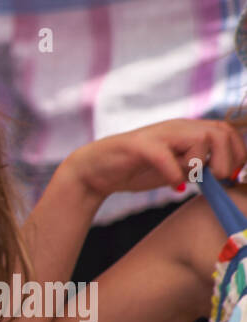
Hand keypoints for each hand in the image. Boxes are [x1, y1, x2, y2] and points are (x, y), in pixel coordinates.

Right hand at [61, 119, 246, 200]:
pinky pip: (166, 157)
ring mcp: (159, 135)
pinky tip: (173, 187)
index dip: (237, 152)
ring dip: (202, 163)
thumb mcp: (173, 170)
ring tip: (191, 180)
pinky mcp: (139, 146)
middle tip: (218, 179)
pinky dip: (174, 173)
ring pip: (200, 139)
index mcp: (187, 131)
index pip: (226, 131)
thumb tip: (224, 176)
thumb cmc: (134, 171)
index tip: (232, 175)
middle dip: (227, 158)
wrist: (94, 170)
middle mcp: (177, 128)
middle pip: (219, 131)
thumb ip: (196, 169)